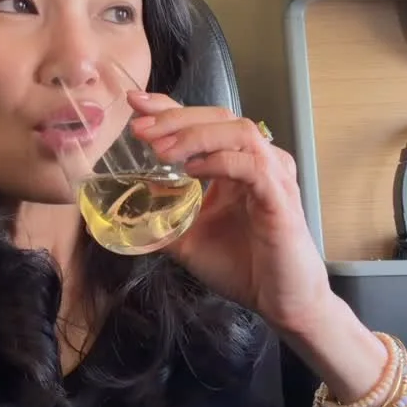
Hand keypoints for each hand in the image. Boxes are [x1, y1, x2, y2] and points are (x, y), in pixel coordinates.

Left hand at [128, 91, 330, 332]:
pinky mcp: (280, 197)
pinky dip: (219, 161)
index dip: (170, 108)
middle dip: (176, 118)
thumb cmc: (244, 268)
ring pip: (238, 132)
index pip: (204, 122)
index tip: (135, 105)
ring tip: (161, 150)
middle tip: (141, 129)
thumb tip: (125, 214)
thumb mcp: (190, 239)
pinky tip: (192, 170)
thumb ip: (163, 220)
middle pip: (219, 117)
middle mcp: (258, 161)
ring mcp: (273, 176)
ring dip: (196, 135)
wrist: (282, 302)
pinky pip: (251, 166)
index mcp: (237, 164)